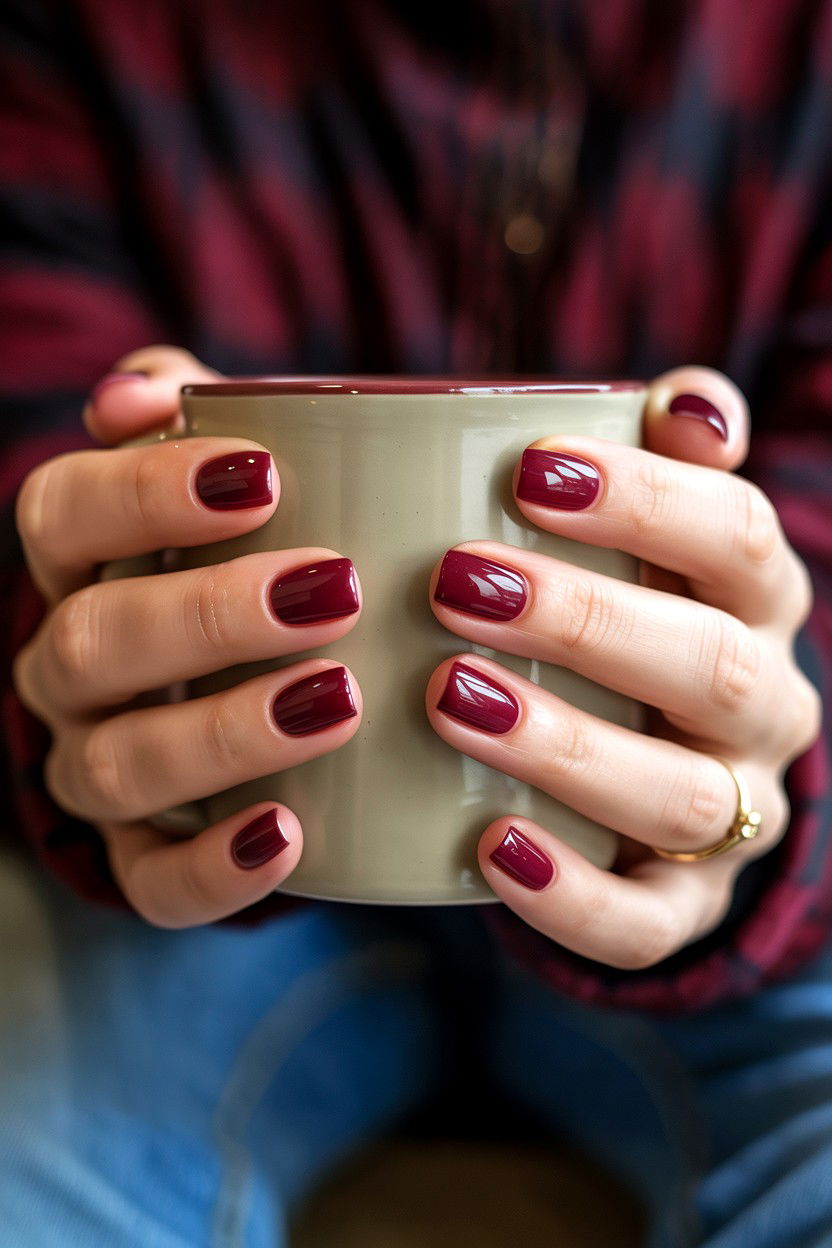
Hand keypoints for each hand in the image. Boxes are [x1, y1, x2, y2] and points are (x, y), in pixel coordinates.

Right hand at [12, 347, 362, 926]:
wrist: (238, 673)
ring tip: (342, 698)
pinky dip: (216, 868)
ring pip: (123, 764)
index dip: (147, 492)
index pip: (64, 514)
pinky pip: (153, 882)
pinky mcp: (143, 853)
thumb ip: (192, 416)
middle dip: (211, 616)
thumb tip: (141, 393)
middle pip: (97, 641)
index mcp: (79, 561)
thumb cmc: (246, 548)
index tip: (264, 476)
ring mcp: (96, 764)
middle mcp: (70, 665)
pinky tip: (290, 834)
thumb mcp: (222, 471)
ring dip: (229, 732)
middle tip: (335, 589)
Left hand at [426, 368, 821, 969]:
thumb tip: (687, 402)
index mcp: (757, 603)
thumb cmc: (628, 611)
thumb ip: (668, 463)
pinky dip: (569, 894)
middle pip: (710, 664)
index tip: (529, 471)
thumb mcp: (656, 534)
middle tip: (458, 584)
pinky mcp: (681, 905)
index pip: (738, 539)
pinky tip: (487, 847)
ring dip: (564, 747)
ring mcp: (730, 816)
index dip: (647, 500)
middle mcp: (761, 708)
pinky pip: (644, 923)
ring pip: (676, 796)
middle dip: (586, 621)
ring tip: (449, 698)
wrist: (653, 760)